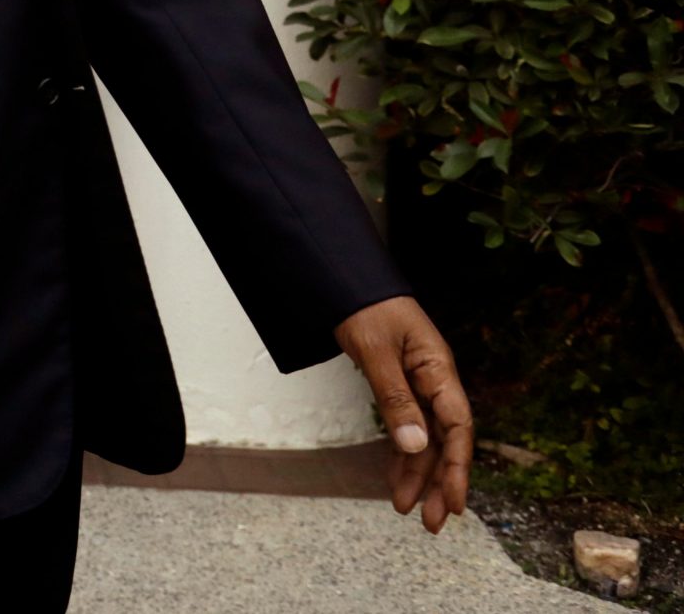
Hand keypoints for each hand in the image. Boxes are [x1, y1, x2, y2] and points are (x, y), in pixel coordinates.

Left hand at [335, 295, 472, 532]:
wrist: (344, 280)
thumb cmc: (365, 308)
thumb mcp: (377, 351)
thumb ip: (395, 396)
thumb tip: (415, 444)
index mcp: (438, 369)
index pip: (457, 426)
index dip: (458, 466)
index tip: (455, 502)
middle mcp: (433, 380)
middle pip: (443, 439)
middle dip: (439, 482)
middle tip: (432, 523)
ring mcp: (417, 384)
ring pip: (423, 438)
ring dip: (417, 474)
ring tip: (407, 509)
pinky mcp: (399, 387)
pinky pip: (405, 427)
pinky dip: (400, 454)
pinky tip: (396, 479)